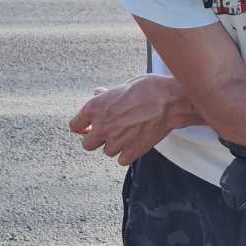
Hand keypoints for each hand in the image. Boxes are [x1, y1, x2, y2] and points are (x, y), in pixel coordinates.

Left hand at [69, 76, 204, 165]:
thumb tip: (99, 94)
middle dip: (96, 139)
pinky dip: (127, 153)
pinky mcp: (131, 152)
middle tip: (107, 132)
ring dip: (114, 145)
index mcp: (94, 108)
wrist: (170, 102)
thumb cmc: (148, 89)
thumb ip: (107, 95)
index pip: (75, 125)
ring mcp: (115, 142)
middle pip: (87, 144)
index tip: (88, 126)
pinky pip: (121, 159)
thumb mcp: (122, 86)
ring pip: (106, 152)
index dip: (82, 126)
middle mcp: (101, 127)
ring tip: (127, 134)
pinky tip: (134, 143)